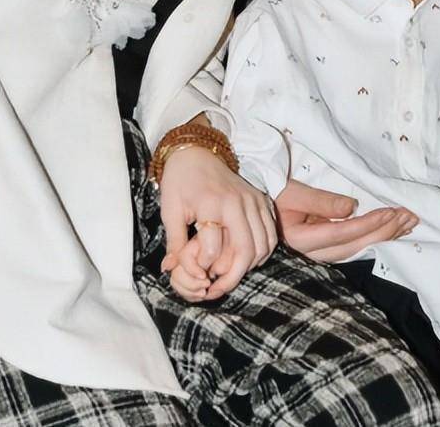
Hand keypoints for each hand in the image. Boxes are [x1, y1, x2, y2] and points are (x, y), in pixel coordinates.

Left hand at [157, 146, 277, 301]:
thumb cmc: (181, 180)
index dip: (203, 268)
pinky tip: (246, 258)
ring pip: (264, 245)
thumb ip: (174, 241)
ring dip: (250, 266)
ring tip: (231, 274)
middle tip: (217, 288)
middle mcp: (237, 202)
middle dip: (233, 277)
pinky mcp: (261, 200)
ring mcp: (253, 200)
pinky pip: (270, 234)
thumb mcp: (170, 209)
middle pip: (246, 250)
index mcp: (212, 204)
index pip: (214, 249)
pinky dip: (262, 251)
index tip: (194, 274)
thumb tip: (170, 269)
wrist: (197, 151)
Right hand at [275, 179, 417, 262]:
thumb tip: (352, 207)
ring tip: (408, 222)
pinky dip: (376, 238)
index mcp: (301, 239)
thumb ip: (320, 201)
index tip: (390, 213)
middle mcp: (312, 253)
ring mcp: (321, 255)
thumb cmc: (275, 197)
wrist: (261, 211)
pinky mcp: (327, 250)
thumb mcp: (294, 194)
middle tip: (408, 216)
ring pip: (358, 249)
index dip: (368, 224)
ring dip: (385, 236)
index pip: (342, 233)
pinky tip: (393, 232)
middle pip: (355, 245)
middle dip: (384, 231)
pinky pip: (356, 247)